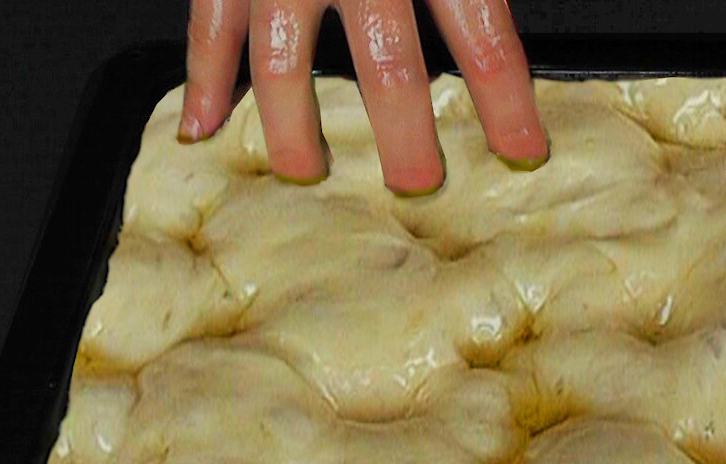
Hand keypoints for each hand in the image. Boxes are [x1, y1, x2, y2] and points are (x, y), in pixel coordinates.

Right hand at [178, 0, 548, 193]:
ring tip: (308, 171)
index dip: (506, 103)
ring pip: (284, 62)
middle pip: (388, 68)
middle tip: (417, 183)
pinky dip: (202, 77)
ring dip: (295, 129)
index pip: (483, 38)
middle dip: (405, 138)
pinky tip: (203, 127)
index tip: (523, 149)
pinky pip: (208, 21)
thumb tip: (519, 4)